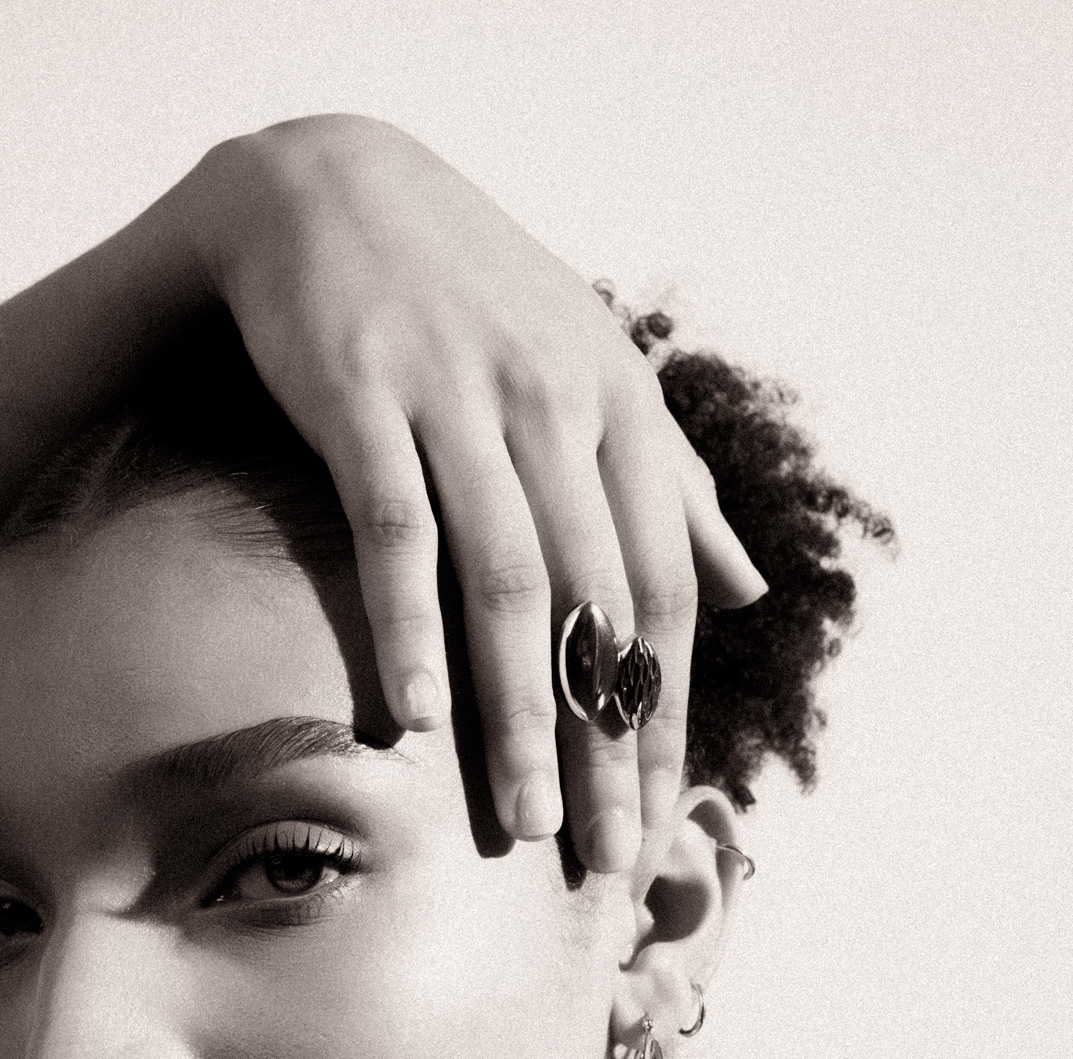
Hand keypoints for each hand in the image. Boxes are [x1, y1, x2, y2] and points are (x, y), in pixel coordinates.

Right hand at [178, 116, 765, 875]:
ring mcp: (461, 400)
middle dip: (608, 745)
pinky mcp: (365, 395)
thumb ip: (672, 485)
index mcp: (624, 414)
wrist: (325, 187)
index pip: (666, 596)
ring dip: (521, 713)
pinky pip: (396, 531)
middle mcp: (558, 407)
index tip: (657, 822)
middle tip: (608, 857)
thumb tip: (747, 589)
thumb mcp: (588, 374)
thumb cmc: (467, 301)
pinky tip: (413, 723)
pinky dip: (406, 628)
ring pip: (509, 583)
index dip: (664, 717)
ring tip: (523, 822)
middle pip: (602, 608)